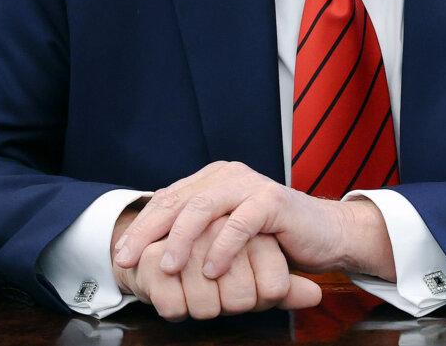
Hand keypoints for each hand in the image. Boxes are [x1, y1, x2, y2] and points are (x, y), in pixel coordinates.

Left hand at [112, 162, 395, 283]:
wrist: (324, 234)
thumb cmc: (272, 239)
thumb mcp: (226, 234)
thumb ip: (197, 233)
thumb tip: (150, 254)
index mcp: (212, 179)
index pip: (167, 199)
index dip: (141, 227)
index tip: (120, 256)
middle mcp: (227, 175)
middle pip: (178, 201)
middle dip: (149, 233)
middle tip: (129, 260)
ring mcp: (250, 184)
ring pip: (204, 208)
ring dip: (181, 240)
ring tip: (169, 267)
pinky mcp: (272, 200)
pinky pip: (240, 223)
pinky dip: (223, 248)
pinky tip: (212, 270)